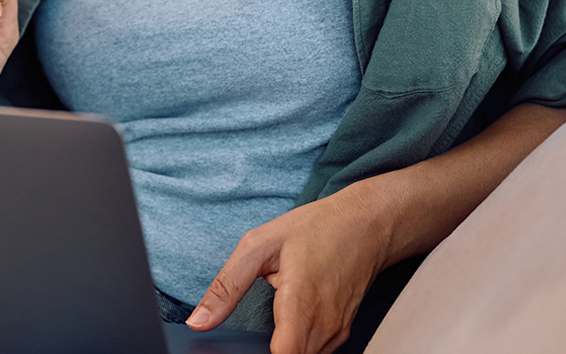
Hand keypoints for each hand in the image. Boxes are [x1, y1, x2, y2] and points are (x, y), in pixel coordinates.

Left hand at [186, 182, 393, 353]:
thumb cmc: (315, 229)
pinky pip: (313, 352)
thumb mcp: (259, 244)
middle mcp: (324, 325)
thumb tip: (198, 320)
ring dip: (280, 350)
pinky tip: (284, 324)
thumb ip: (227, 286)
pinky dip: (295, 346)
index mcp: (301, 303)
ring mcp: (336, 332)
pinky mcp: (341, 333)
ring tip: (267, 324)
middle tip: (245, 337)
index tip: (238, 348)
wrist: (367, 225)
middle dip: (263, 353)